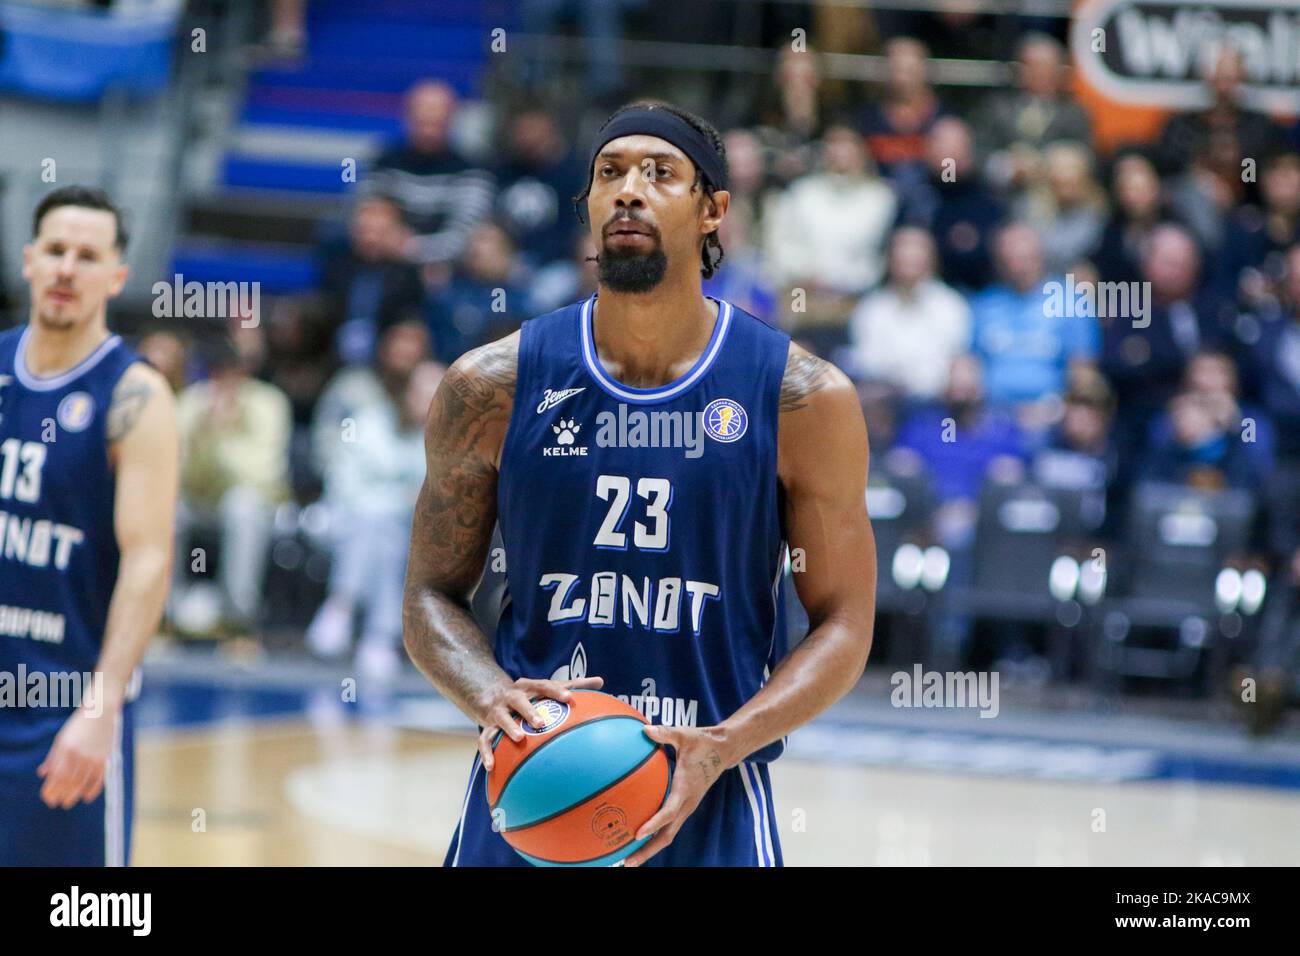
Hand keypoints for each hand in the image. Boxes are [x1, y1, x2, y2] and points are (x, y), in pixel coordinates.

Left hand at [37, 707, 117, 808]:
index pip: (55, 776)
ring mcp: (93, 757)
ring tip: (67, 803)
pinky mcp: (105, 758)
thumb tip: (43, 774)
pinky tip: (86, 797)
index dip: (50, 790)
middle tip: (55, 803)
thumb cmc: (77, 726)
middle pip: (68, 782)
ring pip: (82, 783)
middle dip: (60, 795)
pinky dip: (93, 790)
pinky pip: (99, 779)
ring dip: (73, 795)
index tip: (47, 798)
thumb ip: (52, 757)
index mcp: (65, 750)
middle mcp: (79, 755)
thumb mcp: (61, 739)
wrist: (100, 713)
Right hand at [476, 675, 603, 771]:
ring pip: (502, 719)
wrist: (490, 695)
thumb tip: (601, 682)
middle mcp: (512, 696)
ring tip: (519, 739)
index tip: (569, 698)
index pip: (543, 686)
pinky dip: (487, 752)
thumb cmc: (530, 696)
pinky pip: (485, 740)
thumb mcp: (547, 689)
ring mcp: (499, 711)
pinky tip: (491, 767)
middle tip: (541, 722)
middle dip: (529, 710)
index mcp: (529, 687)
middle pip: (519, 700)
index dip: (555, 691)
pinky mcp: (488, 726)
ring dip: (509, 728)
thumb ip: (574, 686)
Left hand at [623, 724, 730, 866]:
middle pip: (667, 835)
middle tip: (627, 862)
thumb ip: (665, 733)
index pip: (668, 811)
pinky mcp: (684, 806)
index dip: (653, 824)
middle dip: (647, 850)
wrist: (723, 750)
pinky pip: (668, 826)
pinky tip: (637, 837)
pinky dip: (654, 836)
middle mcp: (687, 804)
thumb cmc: (702, 742)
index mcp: (685, 789)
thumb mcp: (684, 735)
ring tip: (628, 859)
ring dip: (649, 848)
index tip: (637, 834)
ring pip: (667, 835)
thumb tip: (644, 730)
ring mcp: (686, 808)